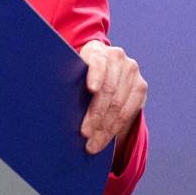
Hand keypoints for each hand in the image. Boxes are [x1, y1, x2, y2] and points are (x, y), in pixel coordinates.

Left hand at [78, 40, 145, 156]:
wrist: (106, 74)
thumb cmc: (80, 79)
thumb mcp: (73, 77)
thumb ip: (69, 85)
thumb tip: (55, 106)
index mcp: (96, 50)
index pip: (97, 62)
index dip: (95, 75)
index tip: (91, 89)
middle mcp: (117, 56)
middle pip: (108, 89)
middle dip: (95, 115)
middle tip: (84, 133)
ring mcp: (131, 70)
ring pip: (118, 104)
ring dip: (104, 127)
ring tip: (92, 144)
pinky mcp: (140, 86)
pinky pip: (129, 111)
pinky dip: (115, 128)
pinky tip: (104, 139)